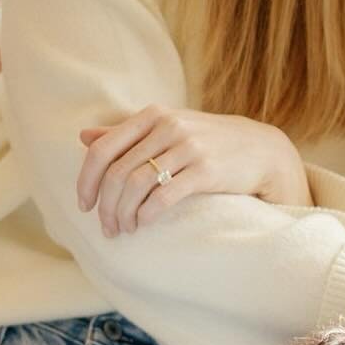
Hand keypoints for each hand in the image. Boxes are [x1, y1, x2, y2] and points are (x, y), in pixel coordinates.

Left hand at [76, 106, 312, 236]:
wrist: (262, 150)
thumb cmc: (208, 141)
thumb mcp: (167, 128)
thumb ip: (126, 132)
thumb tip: (82, 136)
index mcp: (152, 115)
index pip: (103, 149)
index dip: (86, 181)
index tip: (85, 205)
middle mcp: (168, 126)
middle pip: (117, 173)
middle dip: (106, 206)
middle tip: (107, 228)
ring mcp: (188, 147)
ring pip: (136, 185)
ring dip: (124, 214)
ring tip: (124, 230)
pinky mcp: (206, 170)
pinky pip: (164, 196)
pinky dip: (147, 215)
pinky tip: (144, 224)